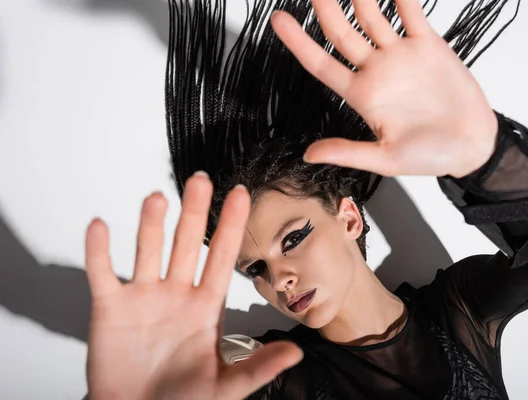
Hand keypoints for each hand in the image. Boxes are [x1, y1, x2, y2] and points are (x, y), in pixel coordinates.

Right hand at [85, 174, 301, 399]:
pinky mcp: (110, 308)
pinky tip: (101, 227)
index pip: (222, 257)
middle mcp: (176, 294)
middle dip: (194, 212)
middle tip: (200, 180)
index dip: (232, 225)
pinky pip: (104, 273)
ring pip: (148, 250)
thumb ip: (258, 367)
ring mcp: (143, 298)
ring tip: (158, 198)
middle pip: (187, 244)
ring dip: (151, 224)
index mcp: (205, 307)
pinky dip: (100, 251)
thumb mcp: (225, 387)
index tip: (242, 194)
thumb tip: (296, 353)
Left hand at [271, 0, 497, 177]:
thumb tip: (308, 155)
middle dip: (325, 6)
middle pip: (342, 31)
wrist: (471, 145)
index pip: (321, 63)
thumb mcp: (386, 159)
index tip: (277, 19)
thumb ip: (348, 151)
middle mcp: (376, 70)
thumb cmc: (430, 156)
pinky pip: (411, 12)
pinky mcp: (428, 44)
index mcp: (362, 95)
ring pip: (372, 15)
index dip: (298, 42)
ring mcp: (400, 55)